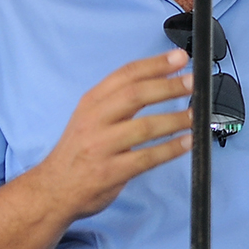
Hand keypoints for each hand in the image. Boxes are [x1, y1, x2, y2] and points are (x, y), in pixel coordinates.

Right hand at [40, 48, 192, 221]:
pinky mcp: (110, 172)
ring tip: (195, 115)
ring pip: (144, 127)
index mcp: (92, 102)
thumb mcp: (90, 116)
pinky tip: (187, 143)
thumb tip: (162, 79)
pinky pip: (146, 158)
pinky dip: (170, 149)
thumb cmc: (79, 150)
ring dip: (174, 119)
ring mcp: (101, 147)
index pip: (126, 74)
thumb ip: (119, 99)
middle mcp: (94, 120)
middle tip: (193, 82)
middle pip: (136, 95)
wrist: (52, 191)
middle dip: (168, 86)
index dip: (155, 64)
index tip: (180, 58)